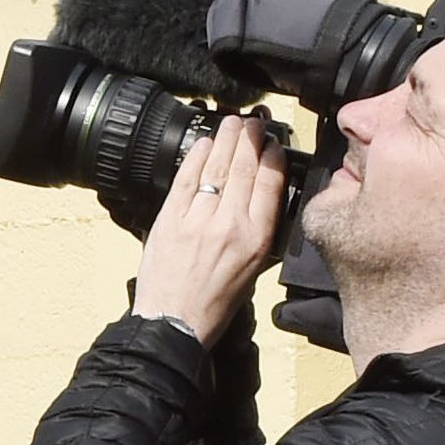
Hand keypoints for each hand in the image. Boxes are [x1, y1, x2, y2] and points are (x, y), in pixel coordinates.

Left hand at [131, 115, 286, 344]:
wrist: (173, 323)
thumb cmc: (214, 304)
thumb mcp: (254, 271)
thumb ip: (259, 232)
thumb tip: (261, 196)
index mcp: (257, 240)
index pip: (270, 184)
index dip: (273, 157)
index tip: (273, 145)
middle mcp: (230, 225)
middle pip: (244, 167)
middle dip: (251, 138)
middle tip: (254, 122)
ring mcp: (198, 219)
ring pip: (217, 166)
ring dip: (226, 138)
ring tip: (232, 122)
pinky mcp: (170, 219)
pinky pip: (186, 178)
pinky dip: (196, 155)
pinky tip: (204, 142)